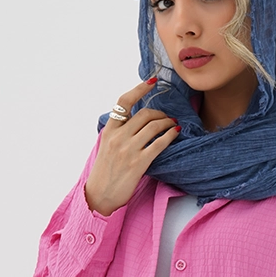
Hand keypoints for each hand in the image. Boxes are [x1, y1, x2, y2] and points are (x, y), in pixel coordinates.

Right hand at [84, 77, 179, 215]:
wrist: (100, 195)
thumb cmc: (105, 172)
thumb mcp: (106, 146)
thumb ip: (119, 132)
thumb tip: (135, 120)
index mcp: (109, 130)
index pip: (124, 102)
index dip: (140, 89)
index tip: (152, 81)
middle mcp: (118, 137)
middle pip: (144, 114)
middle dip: (160, 113)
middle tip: (167, 117)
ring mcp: (129, 150)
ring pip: (154, 127)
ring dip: (168, 123)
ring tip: (173, 124)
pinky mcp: (139, 163)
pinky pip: (159, 144)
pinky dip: (170, 136)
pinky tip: (175, 133)